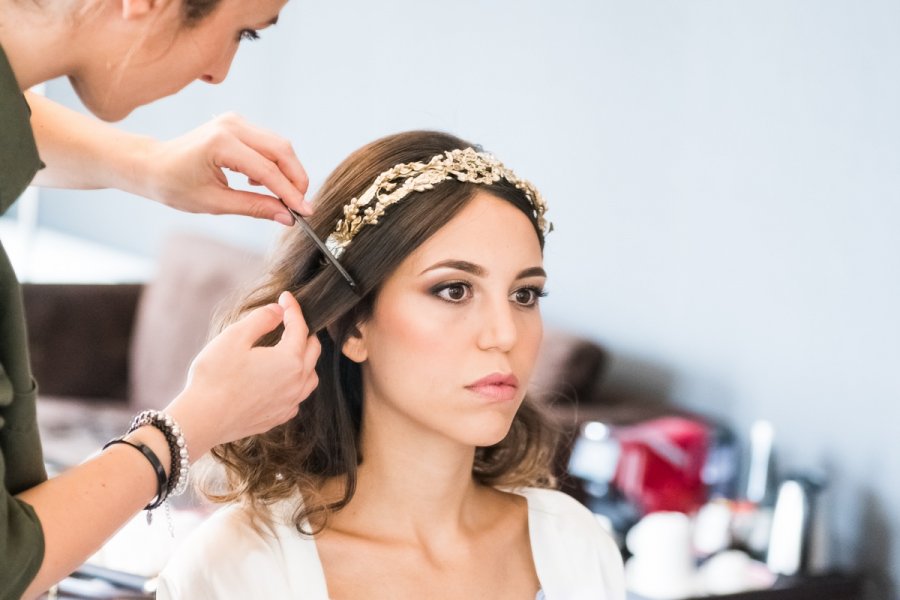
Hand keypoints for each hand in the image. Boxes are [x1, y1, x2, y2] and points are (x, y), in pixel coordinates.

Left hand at [139, 113, 311, 222]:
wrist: (152, 165)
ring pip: (279, 145)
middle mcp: (232, 125)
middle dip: (296, 179)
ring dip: (287, 172)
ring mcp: (236, 121)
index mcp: (221, 143)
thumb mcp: (215, 203)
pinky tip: (261, 182)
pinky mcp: (238, 125)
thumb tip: (286, 216)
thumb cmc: (174, 185)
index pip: (268, 170)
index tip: (305, 212)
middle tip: (300, 205)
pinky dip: (275, 164)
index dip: (290, 193)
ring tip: (281, 197)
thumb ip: (254, 207)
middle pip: (281, 150)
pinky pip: (268, 143)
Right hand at [165, 291, 320, 457]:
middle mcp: (296, 383)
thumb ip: (261, 319)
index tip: (285, 297)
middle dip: (303, 331)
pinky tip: (281, 380)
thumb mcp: (235, 337)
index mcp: (290, 360)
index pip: (300, 327)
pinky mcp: (278, 417)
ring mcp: (289, 403)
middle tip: (288, 321)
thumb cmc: (215, 377)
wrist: (202, 419)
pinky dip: (295, 384)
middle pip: (313, 350)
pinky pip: (297, 398)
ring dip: (305, 360)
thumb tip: (278, 311)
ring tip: (290, 350)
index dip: (293, 309)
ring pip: (310, 377)